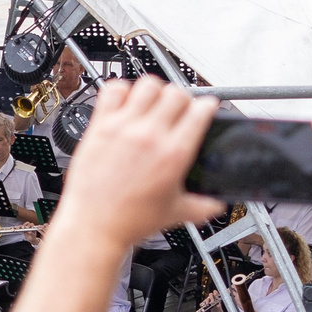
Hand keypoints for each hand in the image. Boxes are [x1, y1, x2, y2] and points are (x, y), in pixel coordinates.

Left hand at [55, 78, 220, 246]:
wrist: (94, 226)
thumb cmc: (129, 220)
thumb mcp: (174, 213)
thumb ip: (202, 206)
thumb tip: (217, 204)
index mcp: (173, 154)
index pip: (200, 110)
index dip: (206, 106)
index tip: (204, 108)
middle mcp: (150, 136)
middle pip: (176, 93)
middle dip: (182, 98)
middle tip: (178, 109)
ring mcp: (123, 128)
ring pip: (147, 85)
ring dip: (154, 91)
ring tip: (152, 103)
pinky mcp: (100, 126)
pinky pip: (113, 90)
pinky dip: (122, 90)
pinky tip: (125, 103)